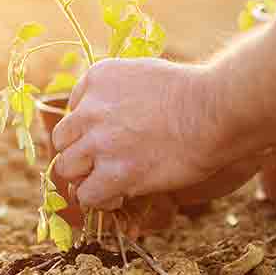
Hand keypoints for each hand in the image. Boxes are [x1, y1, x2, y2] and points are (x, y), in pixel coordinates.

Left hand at [50, 58, 257, 226]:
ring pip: (66, 169)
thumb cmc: (191, 93)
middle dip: (80, 155)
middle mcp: (90, 109)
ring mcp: (100, 141)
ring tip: (108, 183)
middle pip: (61, 141)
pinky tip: (118, 197)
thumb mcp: (143, 73)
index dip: (88, 129)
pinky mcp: (115, 172)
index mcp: (96, 78)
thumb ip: (117, 91)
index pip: (72, 110)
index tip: (108, 137)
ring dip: (85, 179)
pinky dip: (99, 201)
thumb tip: (107, 116)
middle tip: (101, 165)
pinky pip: (87, 195)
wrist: (214, 110)